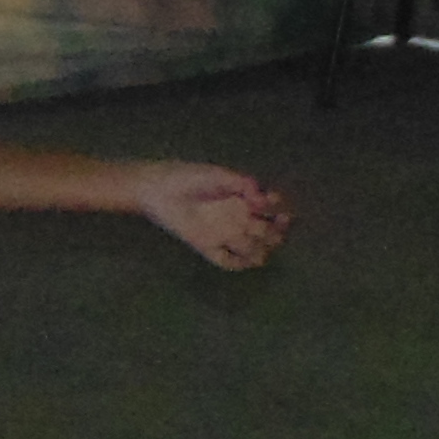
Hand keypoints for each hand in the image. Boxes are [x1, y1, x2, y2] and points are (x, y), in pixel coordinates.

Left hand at [134, 162, 287, 270]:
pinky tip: (242, 255)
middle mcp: (239, 220)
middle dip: (278, 230)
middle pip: (270, 234)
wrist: (157, 188)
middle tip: (274, 223)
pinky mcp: (207, 247)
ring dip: (262, 249)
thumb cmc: (188, 177)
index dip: (281, 209)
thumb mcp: (219, 175)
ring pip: (254, 251)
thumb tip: (261, 198)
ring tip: (254, 237)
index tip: (270, 201)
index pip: (275, 210)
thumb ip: (243, 184)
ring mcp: (225, 235)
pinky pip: (227, 262)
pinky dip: (239, 263)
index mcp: (245, 201)